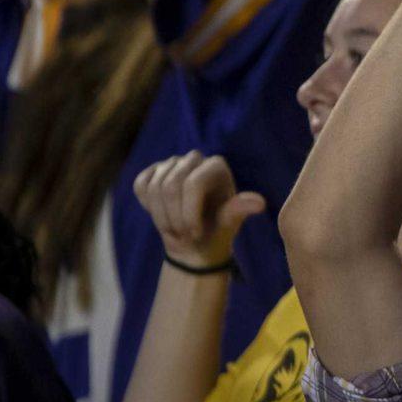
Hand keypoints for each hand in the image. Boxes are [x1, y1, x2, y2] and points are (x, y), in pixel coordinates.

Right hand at [132, 151, 265, 268]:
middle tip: (184, 234)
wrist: (195, 242)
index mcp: (217, 166)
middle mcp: (195, 159)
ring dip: (161, 216)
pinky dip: (148, 206)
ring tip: (176, 229)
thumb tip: (259, 204)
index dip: (188, 213)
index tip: (195, 233)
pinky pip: (141, 185)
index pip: (193, 184)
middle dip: (174, 217)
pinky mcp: (154, 171)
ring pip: (154, 188)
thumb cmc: (216, 231)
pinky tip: (162, 213)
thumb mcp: (229, 224)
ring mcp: (173, 163)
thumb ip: (238, 210)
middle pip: (170, 186)